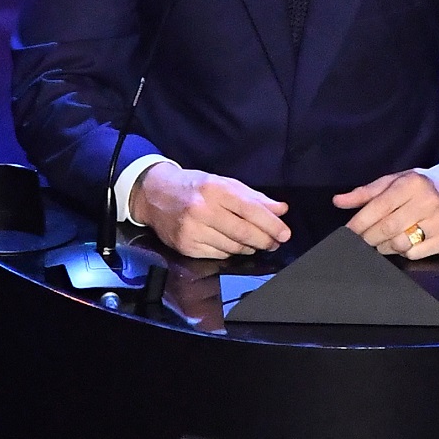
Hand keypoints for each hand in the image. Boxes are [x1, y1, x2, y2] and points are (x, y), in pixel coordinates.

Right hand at [130, 165, 289, 259]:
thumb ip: (253, 197)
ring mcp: (192, 230)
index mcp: (215, 189)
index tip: (284, 233)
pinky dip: (230, 252)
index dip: (271, 224)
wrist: (154, 194)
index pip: (251, 210)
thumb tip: (280, 209)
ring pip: (232, 247)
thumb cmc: (193, 187)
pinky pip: (218, 255)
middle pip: (243, 232)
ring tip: (255, 243)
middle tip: (275, 242)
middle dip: (265, 240)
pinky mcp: (186, 246)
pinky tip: (233, 245)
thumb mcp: (223, 183)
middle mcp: (202, 210)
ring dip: (249, 247)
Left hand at [333, 160, 438, 258]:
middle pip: (387, 228)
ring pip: (400, 244)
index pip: (379, 207)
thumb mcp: (395, 180)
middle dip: (368, 238)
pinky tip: (402, 243)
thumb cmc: (422, 184)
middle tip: (359, 241)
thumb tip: (338, 201)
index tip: (347, 232)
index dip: (359, 222)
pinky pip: (415, 254)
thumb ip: (366, 192)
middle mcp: (427, 202)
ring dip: (384, 247)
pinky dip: (403, 252)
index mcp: (412, 184)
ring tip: (380, 242)